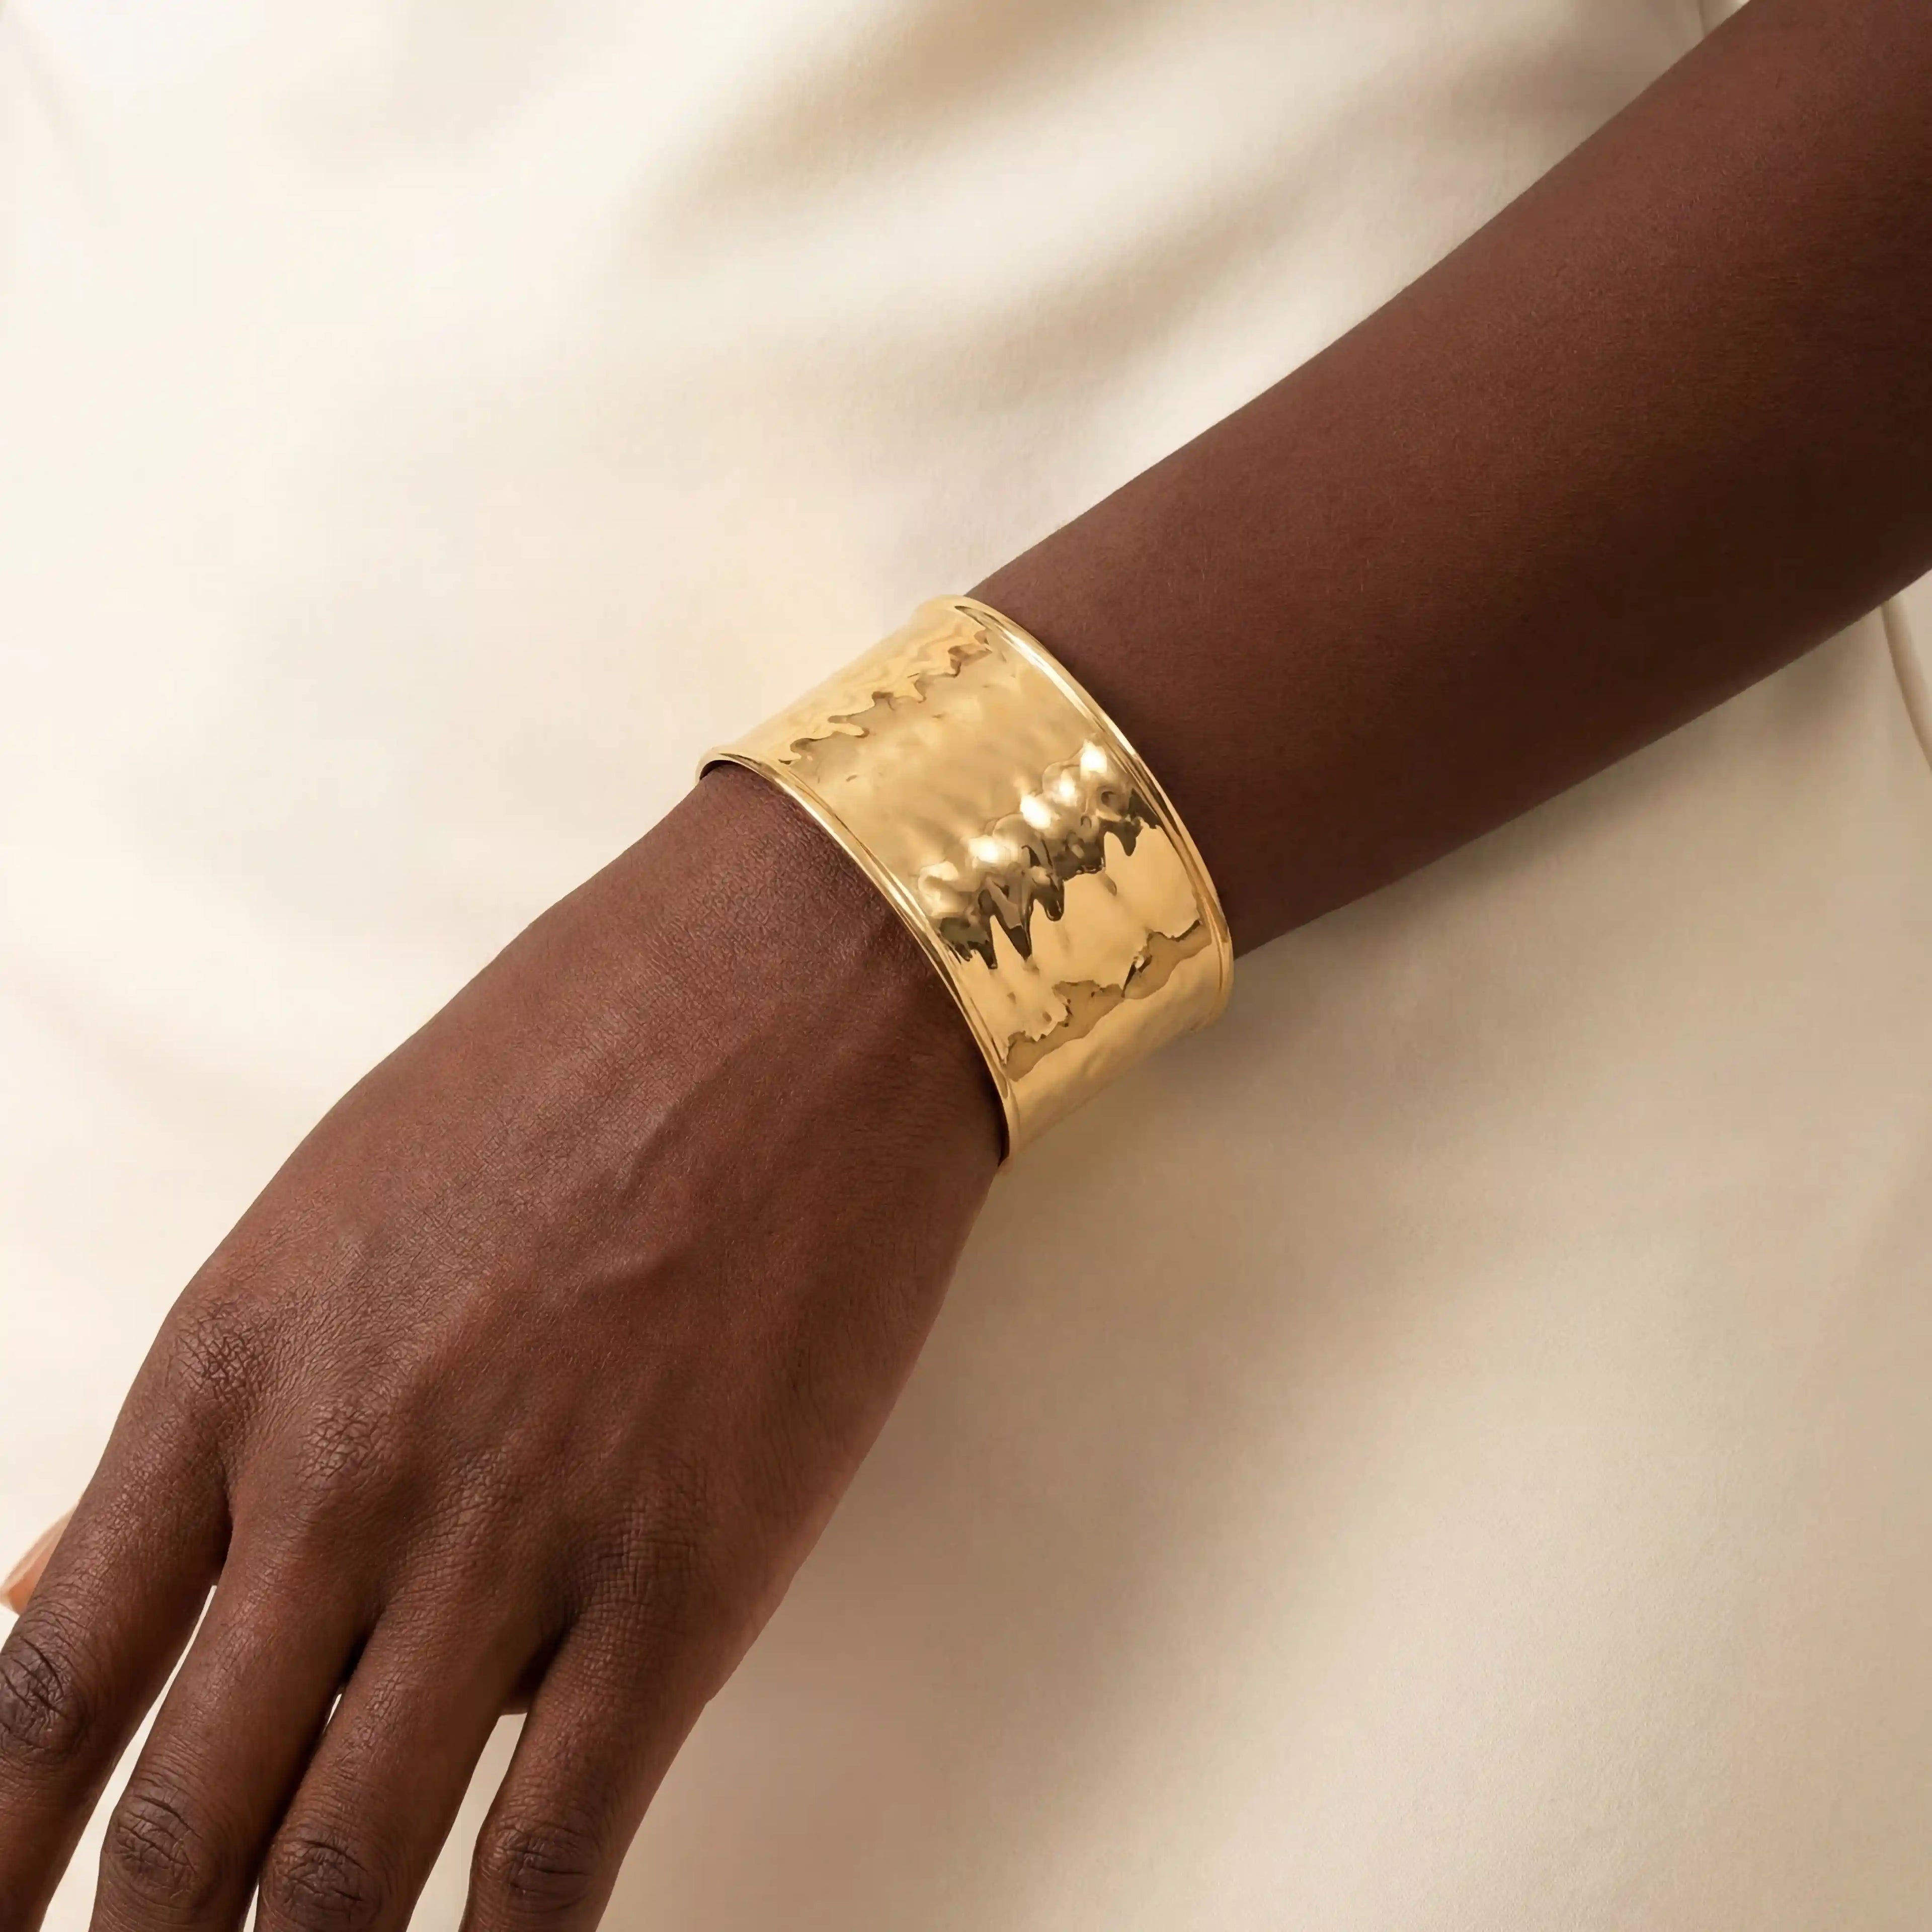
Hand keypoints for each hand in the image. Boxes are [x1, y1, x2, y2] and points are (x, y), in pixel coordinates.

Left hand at [0, 766, 999, 1929]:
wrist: (795, 993)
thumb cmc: (570, 1066)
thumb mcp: (331, 1219)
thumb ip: (196, 1437)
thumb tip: (47, 1590)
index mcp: (233, 1369)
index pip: (46, 1694)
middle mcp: (346, 1475)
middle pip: (188, 1819)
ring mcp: (518, 1537)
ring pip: (353, 1865)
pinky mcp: (684, 1580)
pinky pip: (560, 1843)